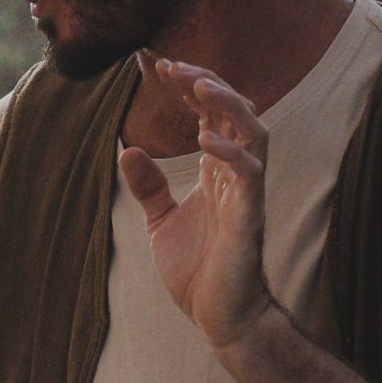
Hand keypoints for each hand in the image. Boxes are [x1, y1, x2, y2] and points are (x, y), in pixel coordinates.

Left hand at [118, 59, 274, 354]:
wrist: (219, 317)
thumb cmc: (198, 270)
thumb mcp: (161, 220)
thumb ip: (149, 186)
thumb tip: (128, 151)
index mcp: (217, 170)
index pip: (209, 114)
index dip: (188, 87)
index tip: (157, 64)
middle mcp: (236, 174)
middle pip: (234, 111)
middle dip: (206, 83)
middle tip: (172, 65)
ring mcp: (246, 193)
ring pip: (253, 132)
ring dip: (227, 105)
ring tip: (197, 84)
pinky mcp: (249, 218)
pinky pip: (250, 176)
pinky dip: (232, 153)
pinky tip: (206, 138)